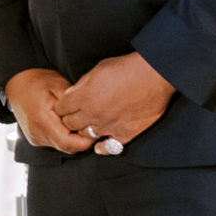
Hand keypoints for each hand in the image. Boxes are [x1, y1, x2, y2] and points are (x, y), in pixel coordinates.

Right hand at [3, 67, 93, 155]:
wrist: (17, 83)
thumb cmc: (38, 81)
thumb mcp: (59, 85)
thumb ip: (74, 104)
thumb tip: (90, 118)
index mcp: (42, 120)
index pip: (69, 143)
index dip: (86, 140)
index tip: (93, 127)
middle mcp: (37, 133)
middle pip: (67, 147)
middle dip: (81, 139)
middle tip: (88, 122)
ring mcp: (35, 138)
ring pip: (62, 146)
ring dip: (72, 137)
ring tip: (74, 119)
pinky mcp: (35, 139)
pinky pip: (55, 143)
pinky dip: (63, 135)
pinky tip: (64, 122)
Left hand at [55, 52, 174, 152]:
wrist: (154, 75)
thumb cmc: (126, 68)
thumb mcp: (98, 69)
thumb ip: (82, 84)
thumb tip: (71, 94)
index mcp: (84, 97)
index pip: (61, 108)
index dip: (62, 106)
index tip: (66, 105)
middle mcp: (93, 114)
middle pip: (70, 124)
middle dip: (70, 118)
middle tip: (75, 115)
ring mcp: (109, 126)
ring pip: (86, 136)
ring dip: (85, 130)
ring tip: (89, 125)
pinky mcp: (125, 135)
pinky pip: (108, 147)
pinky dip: (102, 146)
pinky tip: (100, 143)